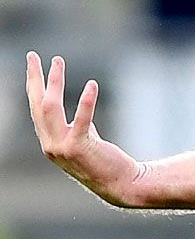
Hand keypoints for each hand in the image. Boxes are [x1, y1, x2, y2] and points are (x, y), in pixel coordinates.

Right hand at [26, 52, 141, 205]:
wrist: (118, 182)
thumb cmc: (102, 160)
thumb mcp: (84, 139)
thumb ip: (77, 125)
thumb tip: (80, 109)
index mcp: (49, 140)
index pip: (35, 109)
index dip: (33, 86)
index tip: (33, 64)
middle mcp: (50, 144)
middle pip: (37, 105)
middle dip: (35, 79)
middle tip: (33, 56)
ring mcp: (62, 147)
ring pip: (51, 109)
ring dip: (54, 83)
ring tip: (57, 61)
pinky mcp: (80, 147)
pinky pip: (82, 120)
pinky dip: (86, 101)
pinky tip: (91, 85)